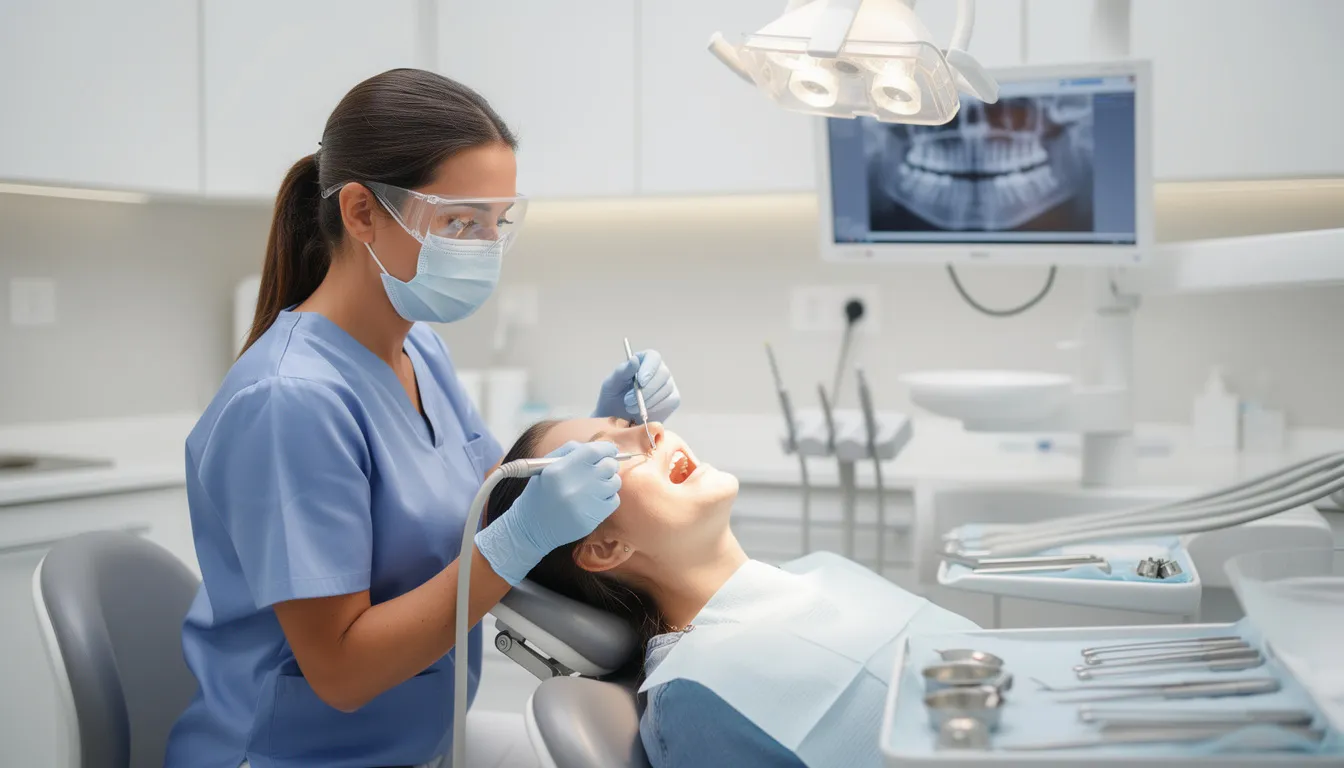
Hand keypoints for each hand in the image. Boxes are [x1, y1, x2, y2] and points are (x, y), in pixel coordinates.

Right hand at [474, 441, 621, 585]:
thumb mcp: (546, 466)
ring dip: (607, 481)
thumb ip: (571, 450)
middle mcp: (574, 486)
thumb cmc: (540, 492)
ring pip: (614, 482)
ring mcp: (585, 504)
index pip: (594, 451)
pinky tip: (593, 500)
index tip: (610, 449)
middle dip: (608, 464)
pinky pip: (614, 500)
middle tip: (601, 468)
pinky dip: (607, 497)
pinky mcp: (592, 519)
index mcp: (560, 469)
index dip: (606, 448)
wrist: (531, 527)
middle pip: (609, 466)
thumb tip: (600, 447)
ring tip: (593, 486)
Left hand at [593, 349, 680, 423]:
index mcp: (643, 360)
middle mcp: (658, 370)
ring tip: (630, 408)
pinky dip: (656, 408)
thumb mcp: (611, 384)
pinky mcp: (672, 399)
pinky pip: (670, 401)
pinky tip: (643, 412)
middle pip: (663, 373)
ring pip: (666, 389)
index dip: (649, 368)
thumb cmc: (613, 397)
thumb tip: (635, 360)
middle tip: (628, 401)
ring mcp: (667, 385)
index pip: (653, 357)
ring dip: (648, 401)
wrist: (617, 418)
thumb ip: (622, 371)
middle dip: (646, 390)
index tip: (640, 382)